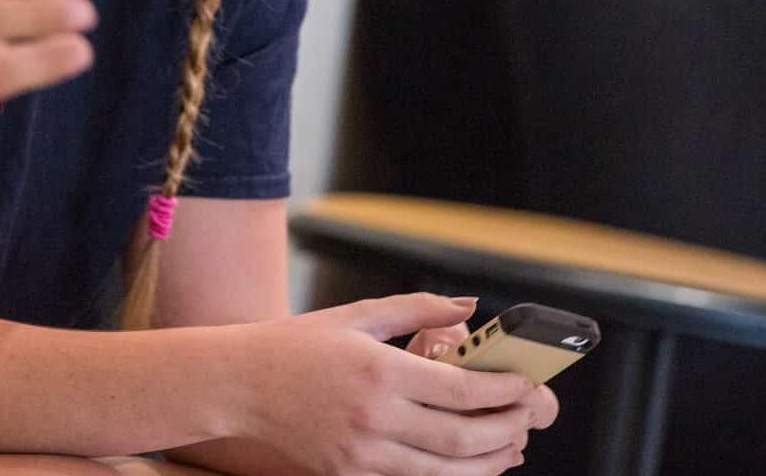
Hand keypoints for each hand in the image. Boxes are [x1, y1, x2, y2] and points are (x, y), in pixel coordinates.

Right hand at [235, 294, 559, 475]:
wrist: (240, 384)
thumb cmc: (297, 345)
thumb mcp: (356, 315)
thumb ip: (416, 308)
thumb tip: (470, 307)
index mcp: (377, 369)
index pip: (460, 388)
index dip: (502, 390)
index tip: (525, 385)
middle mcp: (373, 415)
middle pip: (462, 436)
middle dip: (506, 429)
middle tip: (526, 418)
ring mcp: (363, 451)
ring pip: (446, 470)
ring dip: (489, 462)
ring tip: (510, 447)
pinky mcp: (353, 472)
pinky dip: (451, 475)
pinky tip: (468, 463)